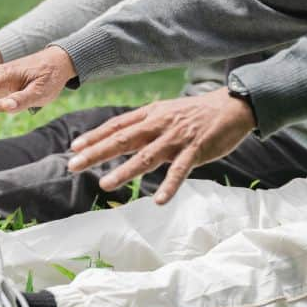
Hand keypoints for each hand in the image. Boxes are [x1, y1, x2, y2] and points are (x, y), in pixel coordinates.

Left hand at [66, 88, 255, 203]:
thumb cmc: (196, 112)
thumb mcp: (166, 111)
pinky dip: (169, 186)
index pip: (117, 125)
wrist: (232, 106)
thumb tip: (121, 135)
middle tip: (73, 165)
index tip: (74, 147)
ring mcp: (177, 138)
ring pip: (146, 156)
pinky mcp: (196, 150)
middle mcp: (159, 125)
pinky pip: (180, 170)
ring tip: (104, 184)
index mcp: (151, 114)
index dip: (95, 136)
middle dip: (97, 153)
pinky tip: (158, 201)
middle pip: (123, 140)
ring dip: (125, 171)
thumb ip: (145, 124)